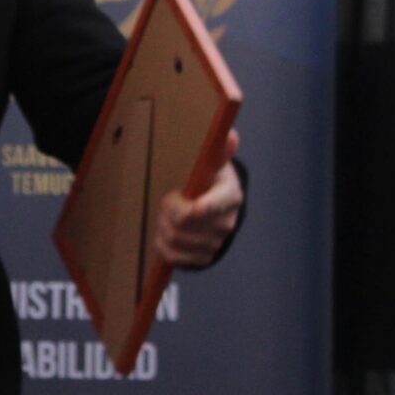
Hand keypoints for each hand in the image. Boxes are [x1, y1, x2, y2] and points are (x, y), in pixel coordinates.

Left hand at [153, 129, 242, 268]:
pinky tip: (165, 234)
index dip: (206, 206)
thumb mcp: (214, 166)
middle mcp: (225, 224)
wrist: (217, 213)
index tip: (195, 207)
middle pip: (185, 221)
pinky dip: (162, 245)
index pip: (218, 203)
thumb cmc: (211, 184)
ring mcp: (214, 244)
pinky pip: (172, 256)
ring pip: (174, 237)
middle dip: (169, 209)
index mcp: (230, 197)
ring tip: (167, 216)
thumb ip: (219, 153)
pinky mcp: (202, 259)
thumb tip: (231, 135)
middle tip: (169, 200)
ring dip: (163, 225)